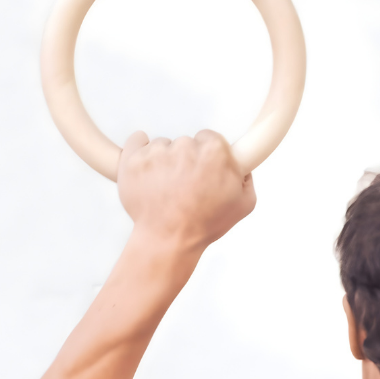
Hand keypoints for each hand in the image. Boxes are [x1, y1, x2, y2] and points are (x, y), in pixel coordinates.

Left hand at [117, 130, 255, 250]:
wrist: (169, 240)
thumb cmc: (205, 224)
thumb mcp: (243, 204)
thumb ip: (246, 178)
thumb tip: (241, 165)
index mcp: (214, 152)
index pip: (210, 138)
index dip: (207, 156)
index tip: (203, 170)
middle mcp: (185, 147)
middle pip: (185, 142)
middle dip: (185, 159)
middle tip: (184, 183)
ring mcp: (157, 153)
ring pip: (162, 145)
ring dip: (163, 160)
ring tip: (165, 186)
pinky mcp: (133, 160)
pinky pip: (136, 142)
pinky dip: (139, 151)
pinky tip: (146, 168)